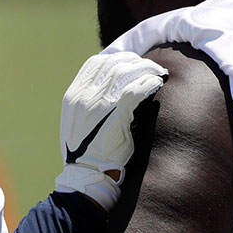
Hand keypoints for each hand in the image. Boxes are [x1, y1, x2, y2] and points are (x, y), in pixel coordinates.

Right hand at [55, 52, 166, 209]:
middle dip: (135, 61)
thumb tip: (107, 91)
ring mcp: (100, 104)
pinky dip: (149, 83)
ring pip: (126, 72)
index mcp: (73, 95)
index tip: (130, 62)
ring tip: (158, 73)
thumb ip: (88, 104)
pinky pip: (136, 90)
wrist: (87, 174)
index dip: (116, 58)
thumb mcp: (77, 122)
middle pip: (113, 63)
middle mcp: (85, 95)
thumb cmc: (86, 152)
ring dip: (146, 69)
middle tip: (150, 67)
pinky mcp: (117, 114)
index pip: (95, 63)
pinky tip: (158, 83)